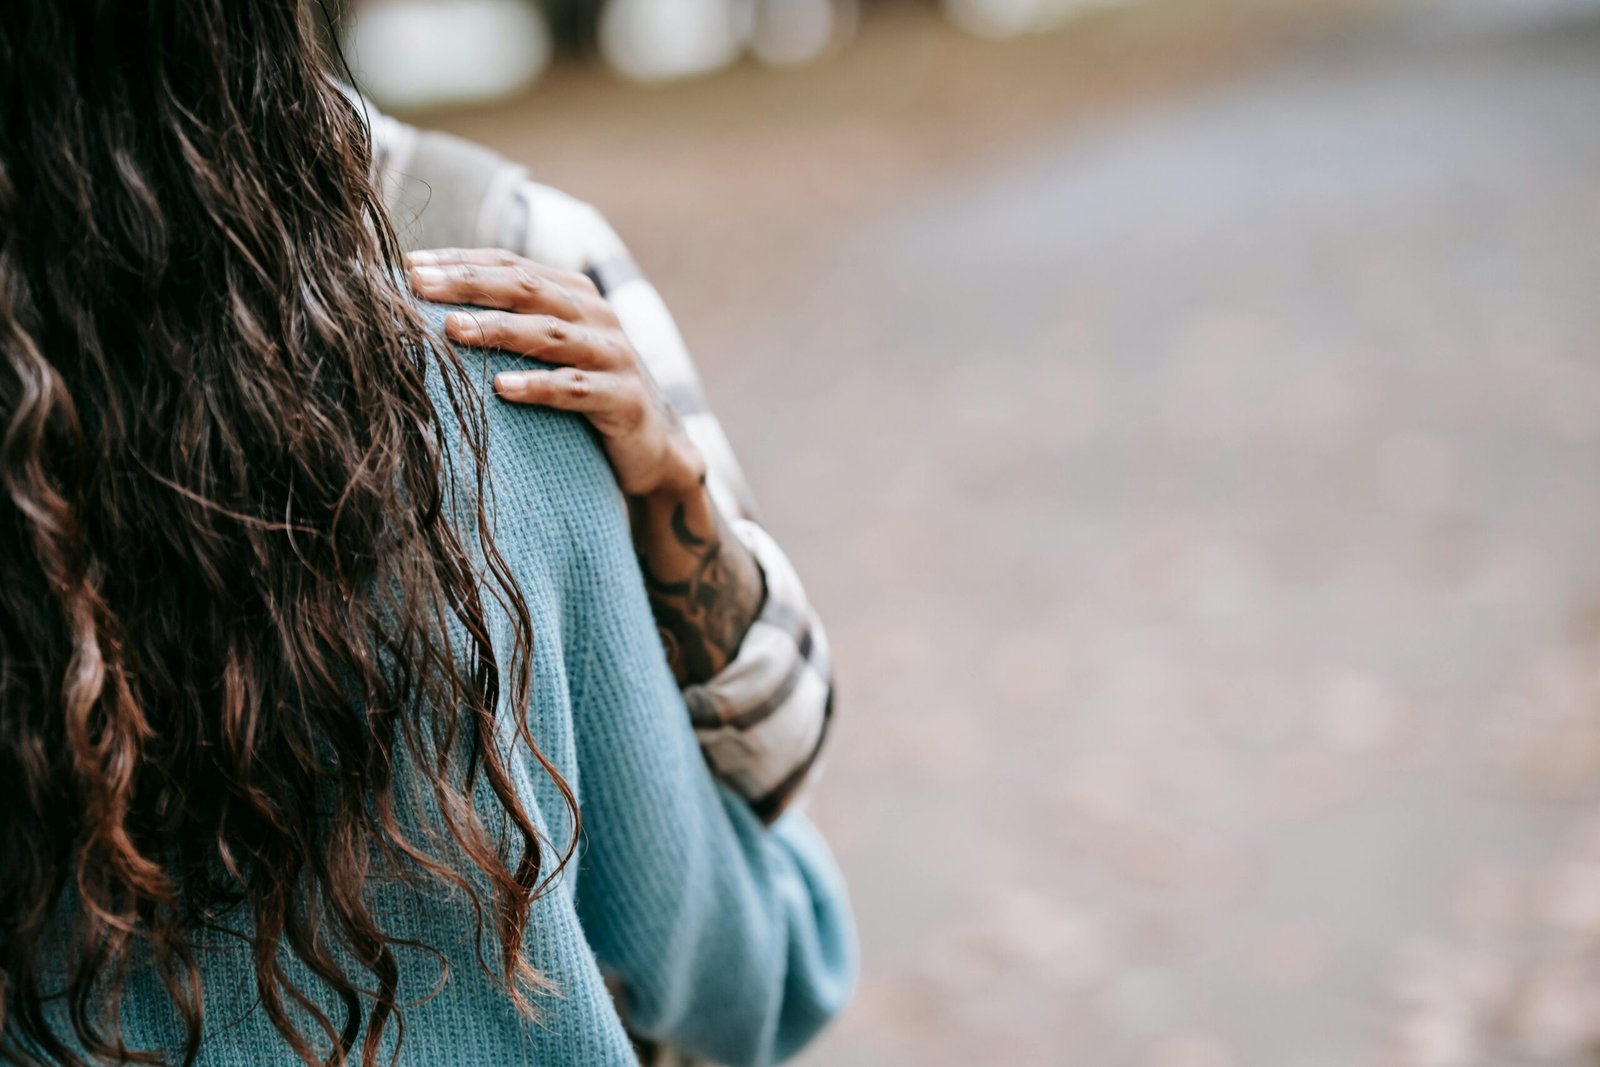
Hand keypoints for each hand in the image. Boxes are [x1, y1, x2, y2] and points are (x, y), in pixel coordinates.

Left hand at [405, 248, 705, 499]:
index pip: (510, 265)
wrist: (650, 448)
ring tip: (452, 329)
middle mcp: (596, 315)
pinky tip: (502, 388)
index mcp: (573, 294)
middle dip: (469, 284)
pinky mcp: (625, 398)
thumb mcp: (547, 350)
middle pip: (526, 288)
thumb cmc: (581, 393)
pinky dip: (538, 386)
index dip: (460, 262)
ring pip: (550, 333)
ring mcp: (614, 355)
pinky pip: (576, 390)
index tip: (408, 266)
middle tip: (419, 286)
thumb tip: (424, 305)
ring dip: (498, 329)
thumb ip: (505, 322)